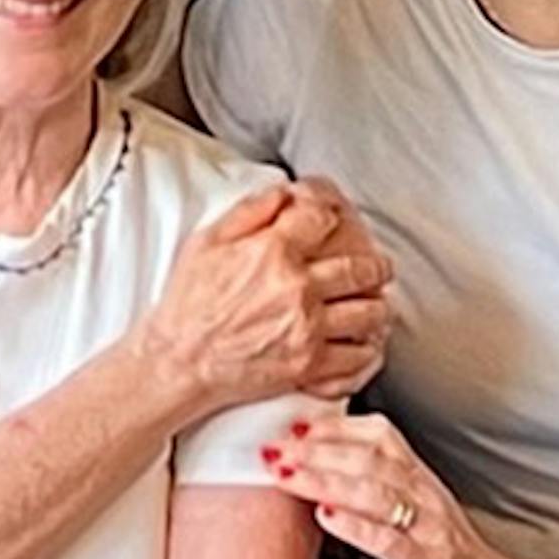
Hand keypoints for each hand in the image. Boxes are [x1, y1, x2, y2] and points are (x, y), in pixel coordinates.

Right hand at [143, 172, 389, 417]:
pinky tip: (363, 342)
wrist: (180, 360)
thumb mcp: (207, 242)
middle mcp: (297, 287)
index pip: (324, 219)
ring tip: (374, 305)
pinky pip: (357, 356)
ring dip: (376, 307)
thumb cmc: (188, 304)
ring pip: (368, 313)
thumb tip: (283, 194)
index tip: (333, 223)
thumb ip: (249, 212)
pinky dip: (366, 349)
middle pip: (361, 269)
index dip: (331, 216)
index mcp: (273, 252)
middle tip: (379, 268)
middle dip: (375, 266)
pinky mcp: (309, 364)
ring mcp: (307, 328)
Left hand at [266, 405, 544, 558]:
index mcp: (418, 479)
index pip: (377, 434)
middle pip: (370, 456)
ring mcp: (429, 530)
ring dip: (327, 479)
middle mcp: (424, 496)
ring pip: (376, 492)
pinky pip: (392, 542)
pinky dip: (357, 526)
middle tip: (273, 448)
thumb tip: (311, 477)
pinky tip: (326, 518)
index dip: (333, 426)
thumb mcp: (408, 517)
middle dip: (317, 448)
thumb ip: (368, 493)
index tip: (289, 424)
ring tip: (288, 475)